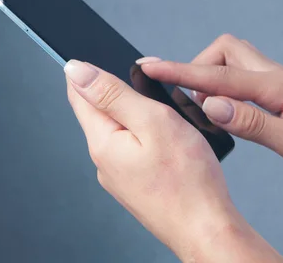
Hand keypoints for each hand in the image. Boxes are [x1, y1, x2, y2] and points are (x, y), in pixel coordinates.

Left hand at [64, 60, 282, 261]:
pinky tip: (166, 140)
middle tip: (149, 88)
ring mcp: (119, 176)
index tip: (98, 54)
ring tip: (163, 114)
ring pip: (119, 131)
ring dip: (134, 115)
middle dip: (118, 93)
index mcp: (102, 142)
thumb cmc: (189, 180)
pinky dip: (145, 136)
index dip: (86, 71)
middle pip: (100, 112)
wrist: (207, 229)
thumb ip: (113, 94)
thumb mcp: (153, 121)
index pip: (79, 95)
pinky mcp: (135, 185)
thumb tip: (75, 70)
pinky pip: (133, 150)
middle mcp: (104, 161)